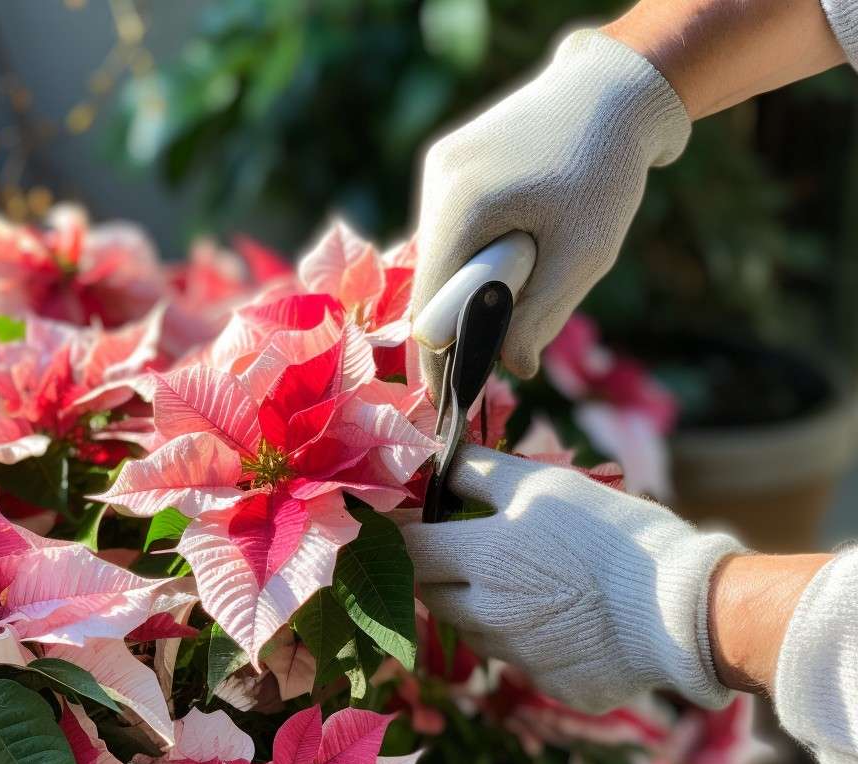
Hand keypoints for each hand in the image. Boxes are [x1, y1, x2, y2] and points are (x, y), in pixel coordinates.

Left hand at [400, 445, 741, 711]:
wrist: (685, 608)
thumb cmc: (612, 532)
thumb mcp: (543, 484)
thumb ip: (477, 472)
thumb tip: (431, 460)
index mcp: (480, 559)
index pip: (407, 549)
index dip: (400, 534)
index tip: (403, 524)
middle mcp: (487, 615)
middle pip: (431, 595)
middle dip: (440, 572)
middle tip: (471, 550)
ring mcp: (518, 657)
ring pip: (474, 630)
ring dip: (484, 608)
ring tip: (534, 583)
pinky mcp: (552, 686)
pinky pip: (524, 662)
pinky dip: (533, 641)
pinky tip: (569, 620)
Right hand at [410, 29, 689, 396]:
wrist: (613, 89)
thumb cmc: (604, 174)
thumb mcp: (584, 256)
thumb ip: (541, 319)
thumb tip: (512, 370)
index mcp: (461, 209)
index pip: (427, 306)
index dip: (437, 358)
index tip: (447, 398)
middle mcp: (436, 185)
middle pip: (429, 281)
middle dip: (459, 319)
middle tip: (498, 343)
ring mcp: (438, 168)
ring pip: (437, 254)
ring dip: (467, 282)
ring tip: (520, 276)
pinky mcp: (447, 159)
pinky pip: (447, 227)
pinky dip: (472, 251)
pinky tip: (508, 247)